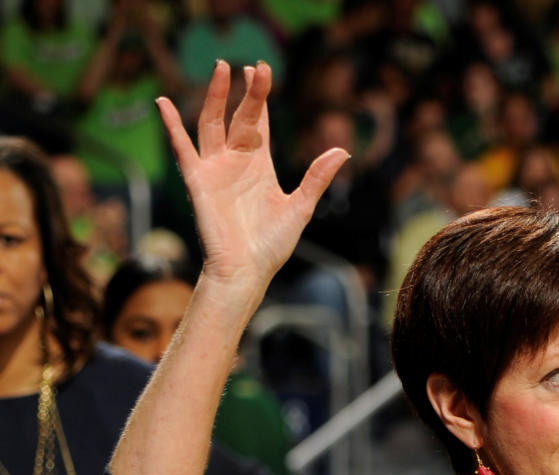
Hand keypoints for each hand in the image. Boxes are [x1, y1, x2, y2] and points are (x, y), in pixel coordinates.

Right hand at [156, 61, 347, 297]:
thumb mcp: (300, 207)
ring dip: (215, 96)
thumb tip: (343, 150)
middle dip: (247, 92)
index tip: (262, 70)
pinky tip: (162, 102)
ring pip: (211, 122)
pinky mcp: (197, 181)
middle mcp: (234, 162)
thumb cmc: (271, 246)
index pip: (257, 122)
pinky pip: (182, 148)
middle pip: (238, 116)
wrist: (246, 272)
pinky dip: (171, 125)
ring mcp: (214, 169)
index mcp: (258, 165)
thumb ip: (317, 177)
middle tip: (254, 66)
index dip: (259, 97)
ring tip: (220, 68)